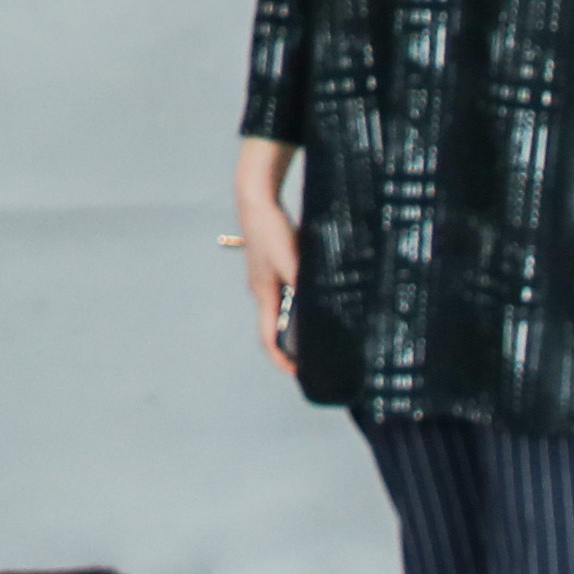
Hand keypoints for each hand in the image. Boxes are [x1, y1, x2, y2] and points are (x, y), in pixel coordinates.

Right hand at [228, 140, 298, 357]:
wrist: (256, 201)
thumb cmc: (271, 231)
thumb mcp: (292, 259)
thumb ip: (302, 284)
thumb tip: (316, 309)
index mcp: (264, 294)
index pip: (268, 337)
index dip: (280, 358)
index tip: (296, 373)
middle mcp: (261, 292)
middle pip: (273, 327)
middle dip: (290, 346)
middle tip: (312, 357)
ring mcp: (264, 280)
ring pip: (278, 311)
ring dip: (294, 325)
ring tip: (316, 333)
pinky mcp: (269, 268)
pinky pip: (282, 295)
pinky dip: (295, 305)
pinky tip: (312, 299)